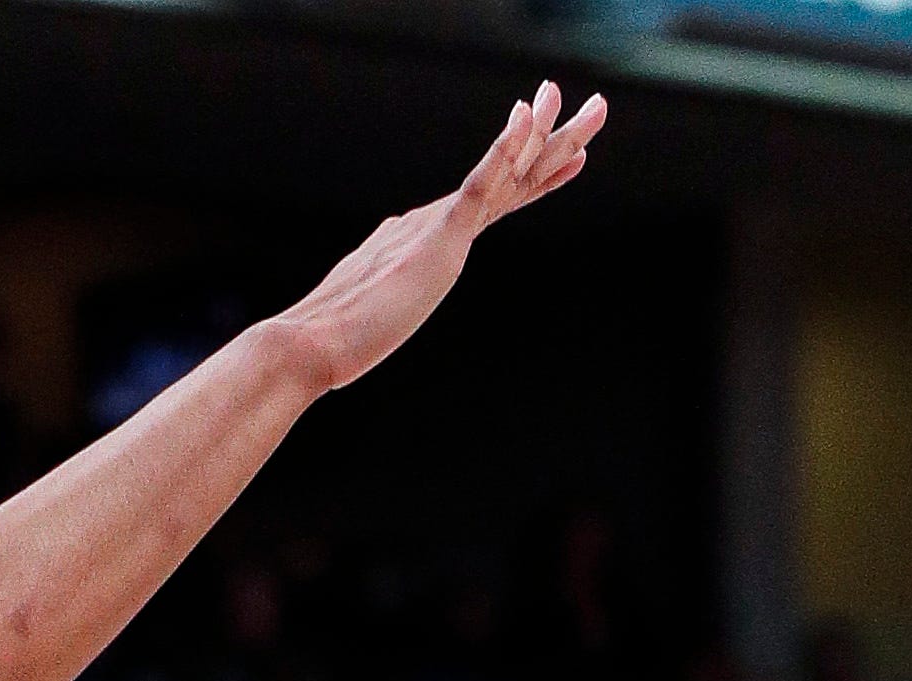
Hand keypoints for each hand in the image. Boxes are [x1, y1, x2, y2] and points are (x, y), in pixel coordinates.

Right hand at [278, 85, 604, 398]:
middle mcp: (434, 221)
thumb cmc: (336, 337)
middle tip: (599, 111)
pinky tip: (527, 117)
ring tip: (592, 110)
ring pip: (508, 173)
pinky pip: (479, 184)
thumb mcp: (376, 307)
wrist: (312, 341)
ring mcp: (436, 225)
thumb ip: (389, 281)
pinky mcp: (436, 237)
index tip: (567, 157)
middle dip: (557, 144)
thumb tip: (388, 269)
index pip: (490, 204)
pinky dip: (504, 148)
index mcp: (423, 239)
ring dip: (550, 137)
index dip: (532, 176)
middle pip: (511, 179)